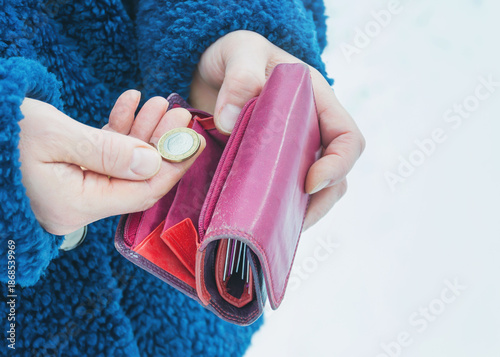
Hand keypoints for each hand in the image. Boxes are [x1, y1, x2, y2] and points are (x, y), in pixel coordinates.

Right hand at [19, 91, 204, 234]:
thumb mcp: (55, 137)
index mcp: (79, 204)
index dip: (172, 167)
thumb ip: (108, 152)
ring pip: (124, 162)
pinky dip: (118, 129)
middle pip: (137, 176)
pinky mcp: (72, 168)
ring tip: (159, 103)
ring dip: (142, 132)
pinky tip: (130, 103)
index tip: (193, 143)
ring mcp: (76, 186)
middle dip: (160, 145)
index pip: (142, 192)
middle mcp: (81, 202)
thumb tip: (153, 162)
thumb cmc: (2, 134)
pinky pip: (105, 152)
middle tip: (179, 115)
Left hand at [190, 30, 364, 230]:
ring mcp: (291, 150)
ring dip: (299, 212)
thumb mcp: (239, 51)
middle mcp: (310, 130)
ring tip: (272, 229)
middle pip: (335, 175)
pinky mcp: (269, 165)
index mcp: (316, 102)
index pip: (348, 138)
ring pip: (312, 191)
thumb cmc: (234, 54)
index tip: (309, 183)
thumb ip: (240, 78)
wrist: (210, 69)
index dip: (338, 165)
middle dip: (319, 201)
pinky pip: (282, 193)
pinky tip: (259, 223)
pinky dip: (277, 211)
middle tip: (289, 221)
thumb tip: (231, 122)